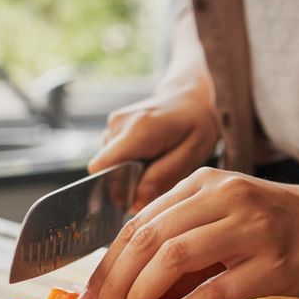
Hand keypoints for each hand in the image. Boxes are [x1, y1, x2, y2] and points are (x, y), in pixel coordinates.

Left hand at [77, 167, 298, 298]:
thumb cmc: (285, 227)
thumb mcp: (228, 221)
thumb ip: (185, 246)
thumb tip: (133, 290)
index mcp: (204, 184)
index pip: (138, 223)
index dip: (107, 263)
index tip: (90, 295)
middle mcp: (222, 198)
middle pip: (147, 238)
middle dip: (114, 281)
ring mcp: (249, 228)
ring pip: (173, 257)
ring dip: (140, 294)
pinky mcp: (272, 263)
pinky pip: (214, 289)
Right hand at [88, 83, 219, 210]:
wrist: (189, 97)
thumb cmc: (196, 124)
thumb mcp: (193, 152)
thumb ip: (164, 176)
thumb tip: (135, 201)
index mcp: (138, 130)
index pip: (102, 168)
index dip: (113, 190)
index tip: (136, 198)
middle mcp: (119, 124)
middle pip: (106, 171)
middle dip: (127, 185)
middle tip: (157, 179)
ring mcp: (113, 125)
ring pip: (110, 166)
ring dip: (130, 174)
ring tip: (156, 163)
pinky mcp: (112, 129)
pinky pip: (114, 158)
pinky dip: (129, 165)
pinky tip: (149, 156)